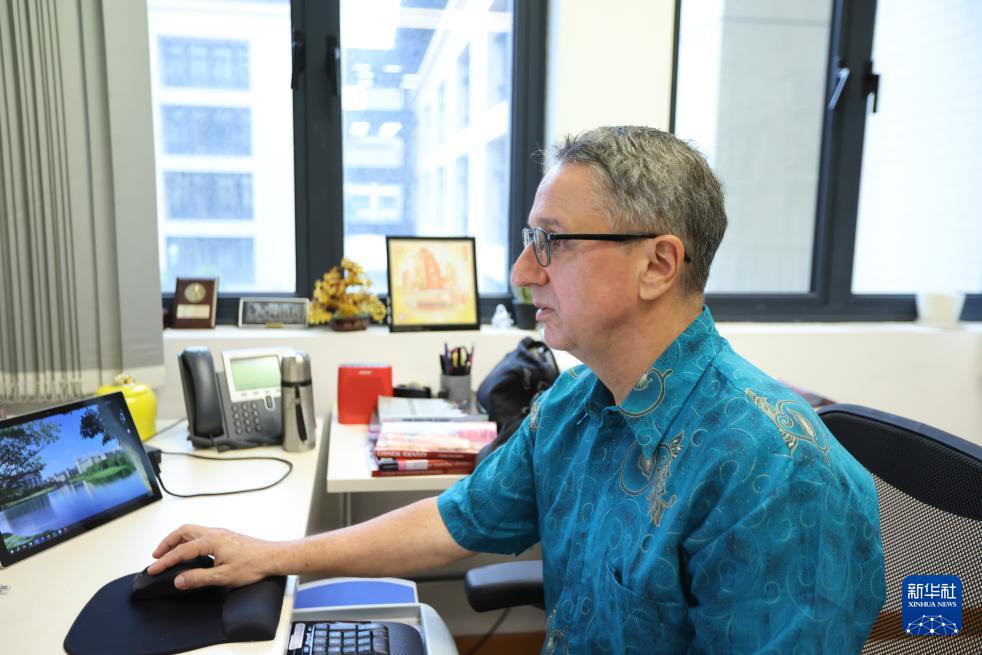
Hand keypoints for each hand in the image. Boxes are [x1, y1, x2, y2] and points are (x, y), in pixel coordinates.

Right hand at [148, 524, 281, 589]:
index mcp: (211, 541)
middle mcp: (214, 533)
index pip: (181, 551)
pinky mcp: (226, 537)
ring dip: (177, 540)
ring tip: (168, 552)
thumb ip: (198, 578)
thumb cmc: (253, 565)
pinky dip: (188, 540)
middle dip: (167, 543)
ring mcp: (220, 533)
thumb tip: (179, 580)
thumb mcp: (223, 576)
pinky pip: (200, 534)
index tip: (153, 569)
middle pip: (183, 532)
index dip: (165, 561)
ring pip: (192, 531)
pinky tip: (189, 551)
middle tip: (156, 556)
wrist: (272, 557)